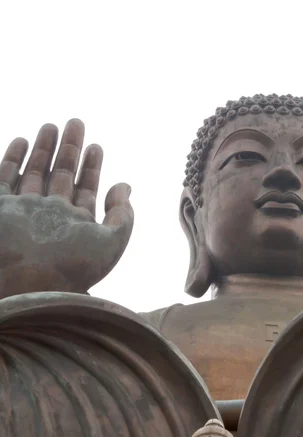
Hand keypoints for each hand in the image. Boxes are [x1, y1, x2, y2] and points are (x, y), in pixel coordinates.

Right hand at [0, 119, 133, 297]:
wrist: (27, 283)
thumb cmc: (72, 267)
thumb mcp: (111, 242)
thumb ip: (122, 215)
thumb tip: (125, 187)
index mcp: (75, 226)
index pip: (86, 190)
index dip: (92, 168)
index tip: (97, 146)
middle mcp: (50, 217)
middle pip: (62, 175)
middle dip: (70, 149)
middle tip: (77, 122)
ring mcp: (24, 211)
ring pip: (35, 172)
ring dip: (44, 148)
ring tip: (52, 125)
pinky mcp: (1, 208)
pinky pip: (5, 178)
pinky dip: (14, 158)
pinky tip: (23, 140)